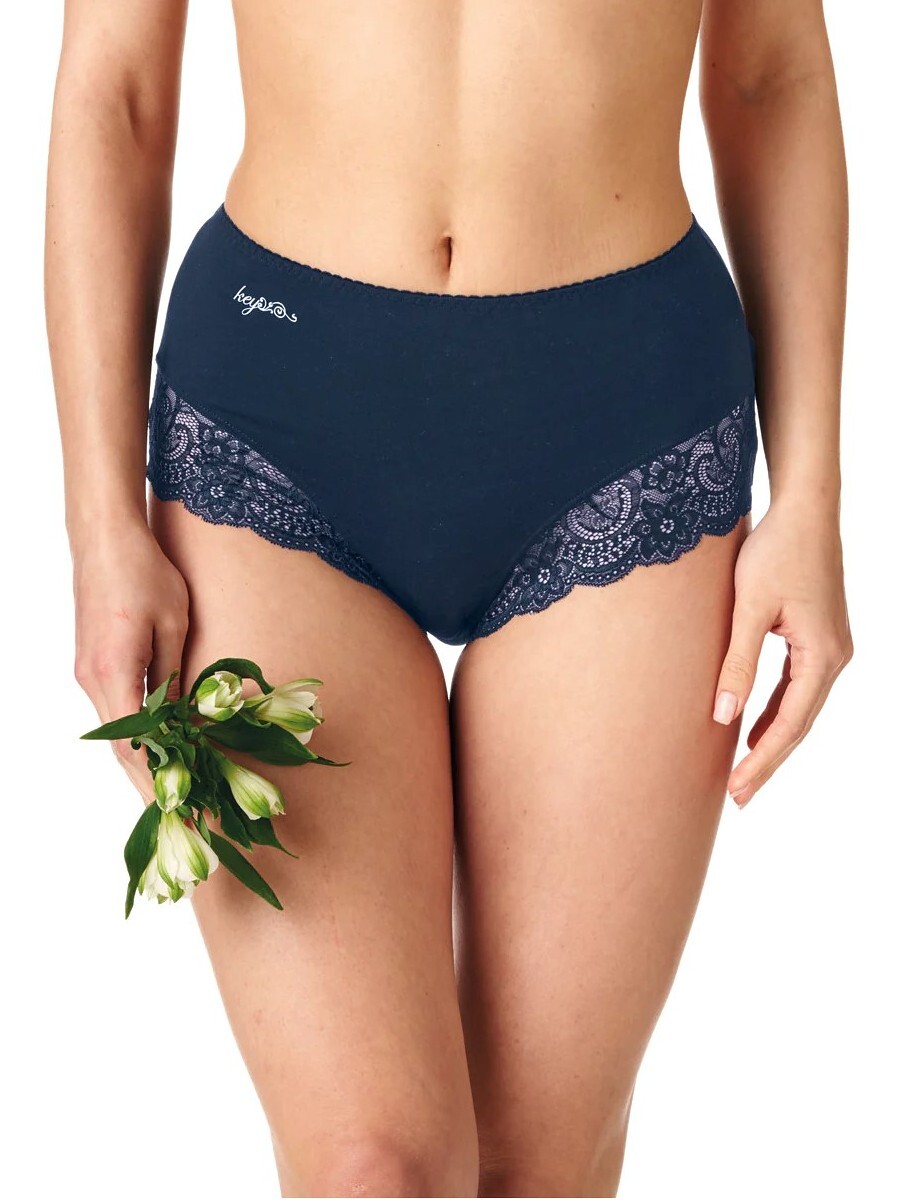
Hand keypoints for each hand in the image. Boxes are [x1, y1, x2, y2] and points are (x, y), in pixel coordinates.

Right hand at [72, 520, 189, 802]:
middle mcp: (93, 681)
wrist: (105, 537)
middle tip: (183, 816)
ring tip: (172, 794)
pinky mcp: (92, 664)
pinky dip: (135, 737)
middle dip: (150, 785)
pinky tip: (156, 750)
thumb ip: (176, 676)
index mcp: (114, 674)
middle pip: (121, 750)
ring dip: (142, 764)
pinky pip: (115, 712)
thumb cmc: (145, 573)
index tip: (185, 809)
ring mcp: (88, 673)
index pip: (134, 747)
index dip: (159, 782)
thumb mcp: (173, 624)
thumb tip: (184, 723)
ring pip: (116, 734)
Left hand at [713, 501, 852, 806]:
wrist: (804, 509)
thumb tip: (723, 717)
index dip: (762, 760)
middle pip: (799, 723)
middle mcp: (835, 656)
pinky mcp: (819, 636)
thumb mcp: (748, 609)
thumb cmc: (775, 551)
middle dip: (767, 760)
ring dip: (771, 737)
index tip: (735, 790)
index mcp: (822, 655)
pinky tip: (752, 725)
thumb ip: (737, 663)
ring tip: (741, 771)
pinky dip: (776, 710)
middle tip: (736, 796)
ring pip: (799, 707)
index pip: (790, 724)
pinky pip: (797, 686)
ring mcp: (831, 647)